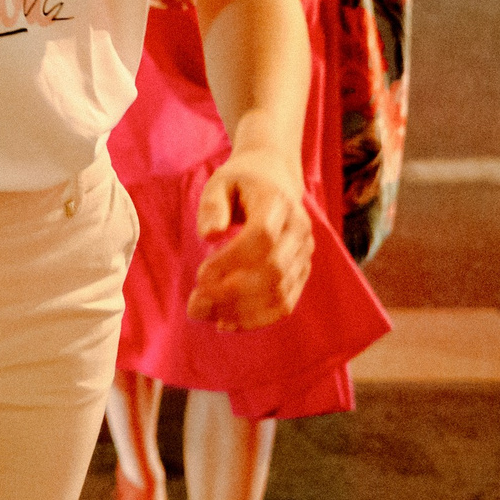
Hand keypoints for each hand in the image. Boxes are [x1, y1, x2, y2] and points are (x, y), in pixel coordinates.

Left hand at [186, 148, 312, 329]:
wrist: (275, 177)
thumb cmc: (241, 181)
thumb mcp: (219, 182)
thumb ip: (212, 205)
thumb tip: (209, 235)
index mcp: (278, 202)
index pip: (262, 237)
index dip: (232, 261)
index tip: (200, 274)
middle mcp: (298, 229)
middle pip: (273, 271)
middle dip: (231, 294)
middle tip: (195, 305)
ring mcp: (304, 253)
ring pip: (280, 293)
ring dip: (241, 312)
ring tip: (205, 315)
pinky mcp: (302, 271)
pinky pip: (285, 303)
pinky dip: (257, 319)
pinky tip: (227, 323)